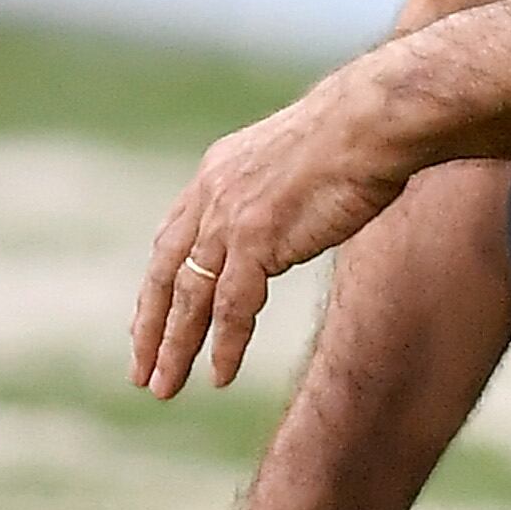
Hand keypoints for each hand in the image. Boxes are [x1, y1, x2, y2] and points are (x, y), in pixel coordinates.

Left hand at [131, 70, 413, 398]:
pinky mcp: (256, 240)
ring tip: (165, 387)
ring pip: (190, 297)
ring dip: (176, 347)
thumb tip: (296, 206)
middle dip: (151, 327)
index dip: (160, 284)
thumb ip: (279, 189)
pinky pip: (231, 307)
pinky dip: (225, 345)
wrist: (369, 122)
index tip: (150, 319)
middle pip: (167, 273)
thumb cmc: (356, 135)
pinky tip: (219, 375)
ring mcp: (230, 218)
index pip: (173, 239)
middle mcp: (211, 196)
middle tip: (140, 371)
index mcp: (217, 173)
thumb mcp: (297, 159)